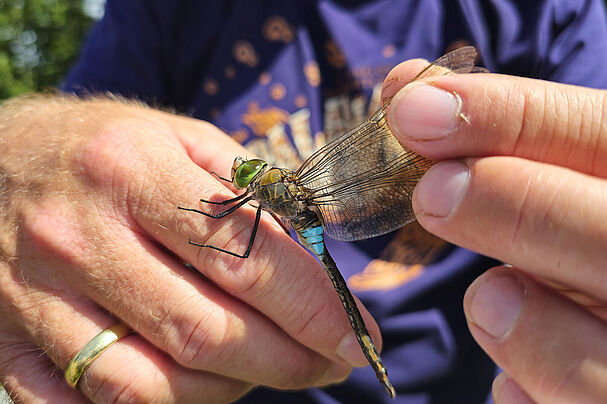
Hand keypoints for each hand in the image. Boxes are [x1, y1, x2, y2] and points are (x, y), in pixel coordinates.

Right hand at [0, 96, 375, 402]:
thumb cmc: (101, 146)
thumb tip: (316, 257)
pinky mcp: (8, 342)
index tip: (359, 334)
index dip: (314, 307)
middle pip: (204, 331)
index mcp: (133, 170)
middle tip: (332, 362)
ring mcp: (34, 297)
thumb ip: (248, 194)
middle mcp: (80, 236)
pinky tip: (194, 383)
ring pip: (150, 383)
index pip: (245, 257)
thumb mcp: (179, 138)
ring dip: (231, 388)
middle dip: (288, 360)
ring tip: (268, 366)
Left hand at [384, 60, 606, 402]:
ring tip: (493, 298)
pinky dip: (523, 382)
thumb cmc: (585, 244)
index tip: (415, 108)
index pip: (601, 136)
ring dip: (518, 320)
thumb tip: (412, 99)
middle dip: (509, 206)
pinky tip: (519, 366)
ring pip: (591, 360)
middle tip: (431, 193)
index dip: (507, 117)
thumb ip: (505, 145)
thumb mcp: (564, 187)